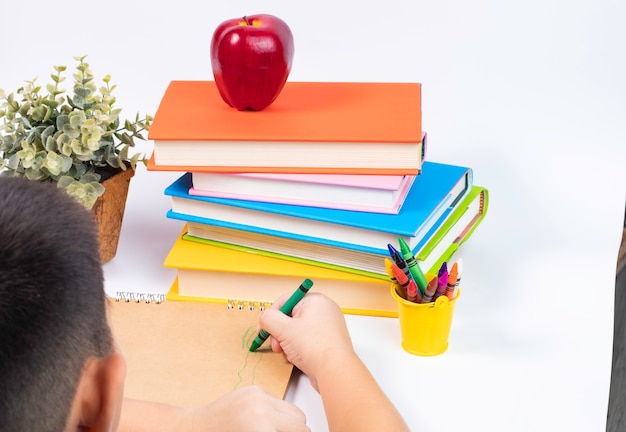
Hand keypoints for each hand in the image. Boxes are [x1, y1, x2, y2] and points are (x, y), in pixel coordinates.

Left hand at [190, 386, 308, 431]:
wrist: (198, 429)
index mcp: (262, 427)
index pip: (301, 431)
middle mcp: (263, 408)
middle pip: (301, 422)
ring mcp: (259, 396)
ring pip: (293, 410)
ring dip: (289, 422)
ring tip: (274, 430)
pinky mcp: (255, 389)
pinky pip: (278, 402)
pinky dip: (276, 413)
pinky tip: (262, 421)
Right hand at [258, 293, 356, 389]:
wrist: (334, 371)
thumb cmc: (315, 347)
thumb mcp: (283, 329)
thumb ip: (268, 319)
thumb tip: (265, 317)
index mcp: (315, 300)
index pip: (286, 301)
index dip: (272, 314)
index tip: (263, 327)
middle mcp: (323, 311)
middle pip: (291, 317)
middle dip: (279, 332)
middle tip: (276, 344)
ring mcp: (326, 327)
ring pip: (296, 331)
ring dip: (287, 343)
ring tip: (288, 353)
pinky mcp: (327, 342)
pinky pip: (305, 341)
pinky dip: (297, 349)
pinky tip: (297, 358)